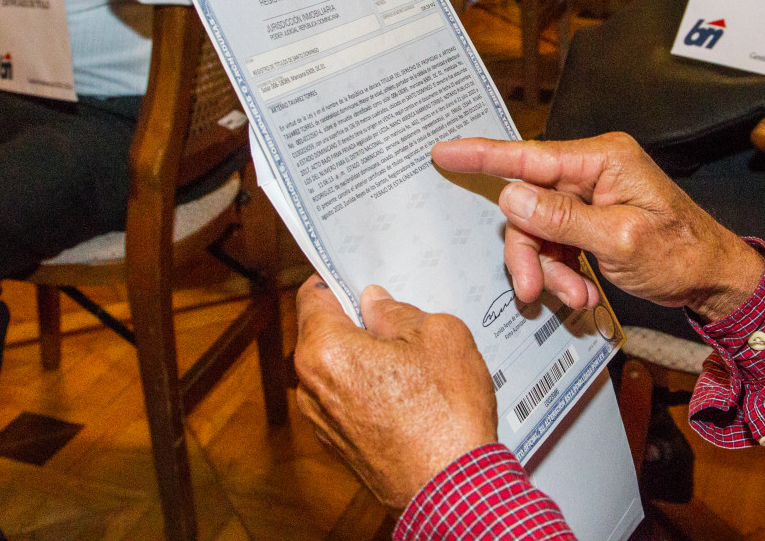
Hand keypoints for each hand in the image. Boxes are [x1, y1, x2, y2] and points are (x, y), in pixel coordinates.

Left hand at [293, 279, 496, 508]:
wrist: (453, 490)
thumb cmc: (446, 414)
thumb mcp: (438, 335)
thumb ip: (398, 312)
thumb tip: (376, 305)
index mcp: (324, 349)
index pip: (314, 294)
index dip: (338, 279)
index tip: (360, 275)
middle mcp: (311, 385)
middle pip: (324, 332)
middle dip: (356, 319)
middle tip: (397, 312)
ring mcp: (322, 420)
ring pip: (337, 367)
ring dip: (364, 355)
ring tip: (410, 354)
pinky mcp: (340, 446)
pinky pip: (347, 399)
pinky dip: (369, 387)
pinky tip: (408, 389)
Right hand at [430, 133, 763, 321]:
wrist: (714, 280)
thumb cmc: (681, 254)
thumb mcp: (619, 240)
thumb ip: (561, 219)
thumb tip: (510, 197)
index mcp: (602, 159)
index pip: (529, 155)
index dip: (482, 155)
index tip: (442, 152)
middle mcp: (593, 170)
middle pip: (528, 204)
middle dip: (529, 250)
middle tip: (532, 289)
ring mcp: (591, 195)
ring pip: (538, 228)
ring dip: (547, 267)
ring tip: (574, 295)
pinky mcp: (591, 218)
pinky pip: (555, 241)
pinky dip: (561, 269)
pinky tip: (581, 291)